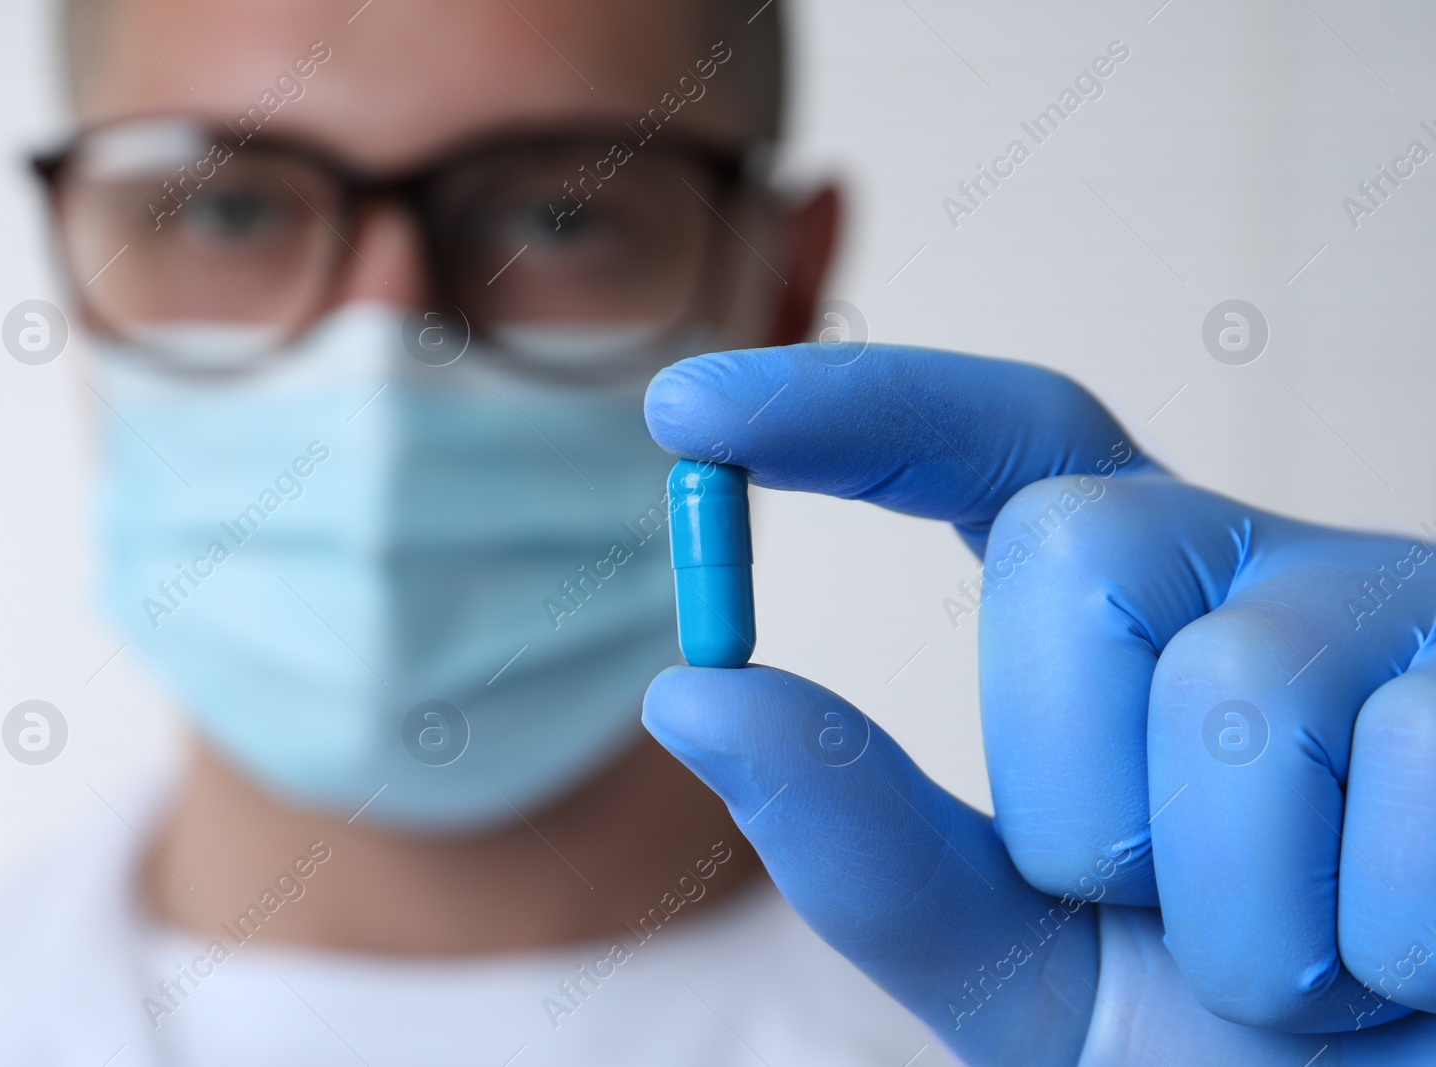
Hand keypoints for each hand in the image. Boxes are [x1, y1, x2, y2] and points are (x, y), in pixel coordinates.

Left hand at [641, 343, 1435, 1065]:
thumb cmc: (1235, 1055)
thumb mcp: (1023, 966)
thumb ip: (872, 849)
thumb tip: (692, 698)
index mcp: (1145, 619)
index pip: (996, 448)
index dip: (850, 409)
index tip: (687, 410)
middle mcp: (1267, 578)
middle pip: (1072, 549)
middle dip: (1078, 785)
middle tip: (1167, 913)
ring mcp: (1413, 620)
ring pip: (1236, 689)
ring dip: (1241, 911)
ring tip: (1320, 970)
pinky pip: (1416, 777)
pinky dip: (1386, 940)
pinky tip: (1420, 961)